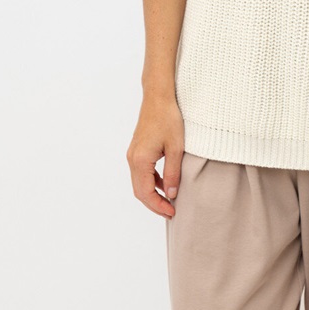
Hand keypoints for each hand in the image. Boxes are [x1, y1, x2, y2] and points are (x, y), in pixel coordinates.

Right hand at [126, 95, 184, 219]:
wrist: (158, 97)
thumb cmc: (168, 118)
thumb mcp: (176, 148)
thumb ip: (173, 173)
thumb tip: (171, 195)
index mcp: (140, 160)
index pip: (146, 193)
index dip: (158, 206)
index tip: (172, 212)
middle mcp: (132, 159)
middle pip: (140, 191)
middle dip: (154, 204)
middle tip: (171, 211)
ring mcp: (133, 154)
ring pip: (139, 182)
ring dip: (153, 193)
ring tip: (169, 201)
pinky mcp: (137, 149)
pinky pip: (141, 172)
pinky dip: (152, 181)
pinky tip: (165, 183)